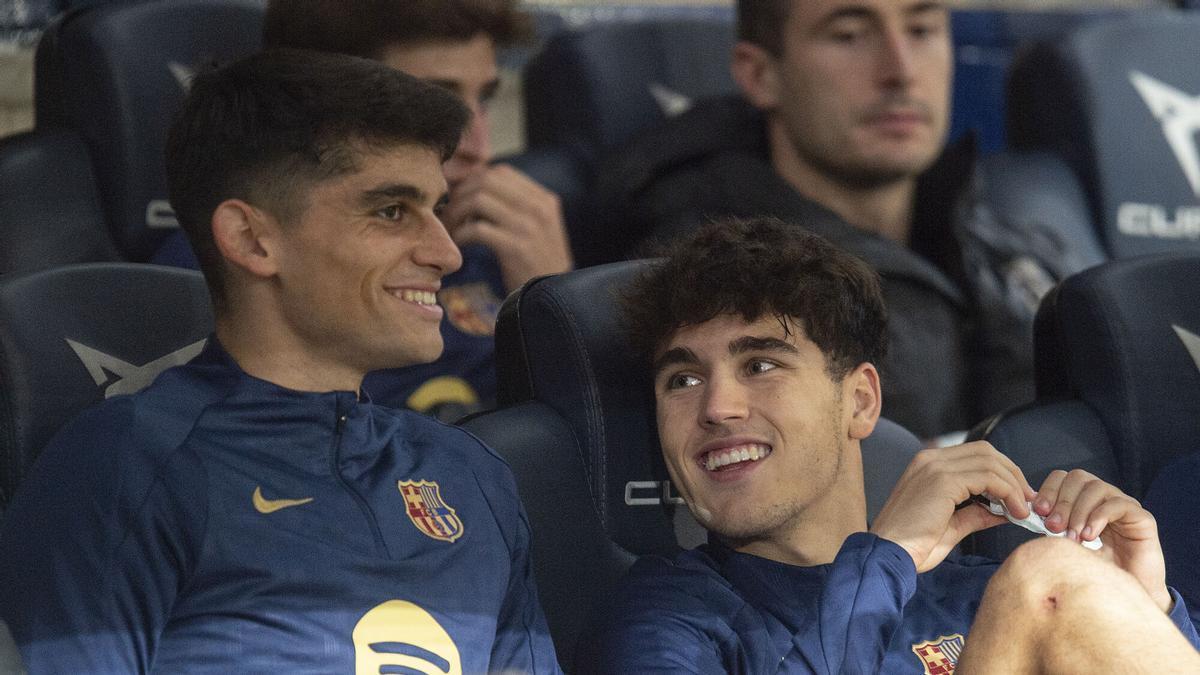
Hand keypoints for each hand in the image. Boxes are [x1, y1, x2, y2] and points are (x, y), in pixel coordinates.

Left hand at [442, 164, 572, 291]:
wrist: (554, 299)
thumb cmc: (538, 267)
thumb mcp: (535, 230)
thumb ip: (513, 208)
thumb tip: (472, 190)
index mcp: (544, 200)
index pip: (501, 172)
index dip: (473, 180)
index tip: (459, 198)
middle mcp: (538, 208)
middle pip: (486, 180)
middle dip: (460, 194)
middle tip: (448, 212)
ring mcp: (529, 227)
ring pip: (478, 200)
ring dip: (456, 213)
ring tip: (450, 229)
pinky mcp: (516, 248)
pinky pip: (477, 230)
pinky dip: (461, 235)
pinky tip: (459, 244)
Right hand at [870, 442, 1035, 571]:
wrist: (888, 555)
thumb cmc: (912, 546)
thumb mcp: (951, 526)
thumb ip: (976, 514)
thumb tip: (1004, 512)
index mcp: (927, 465)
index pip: (976, 454)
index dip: (1003, 472)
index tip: (1019, 497)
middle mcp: (930, 458)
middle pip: (986, 451)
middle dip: (1013, 474)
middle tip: (1028, 501)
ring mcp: (935, 466)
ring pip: (990, 461)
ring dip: (1014, 485)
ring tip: (1023, 510)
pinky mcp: (942, 480)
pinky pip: (988, 477)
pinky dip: (1008, 493)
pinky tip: (1014, 513)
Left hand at [1034, 470, 1170, 611]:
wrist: (1125, 596)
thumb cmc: (1094, 573)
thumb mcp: (1066, 548)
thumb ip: (1051, 529)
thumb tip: (1025, 514)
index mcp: (1084, 501)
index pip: (1064, 478)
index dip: (1048, 489)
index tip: (1038, 511)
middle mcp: (1104, 498)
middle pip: (1078, 477)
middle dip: (1061, 501)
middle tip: (1053, 527)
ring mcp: (1124, 505)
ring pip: (1096, 487)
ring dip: (1078, 511)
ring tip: (1073, 536)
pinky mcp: (1142, 517)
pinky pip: (1118, 504)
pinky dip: (1098, 517)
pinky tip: (1089, 536)